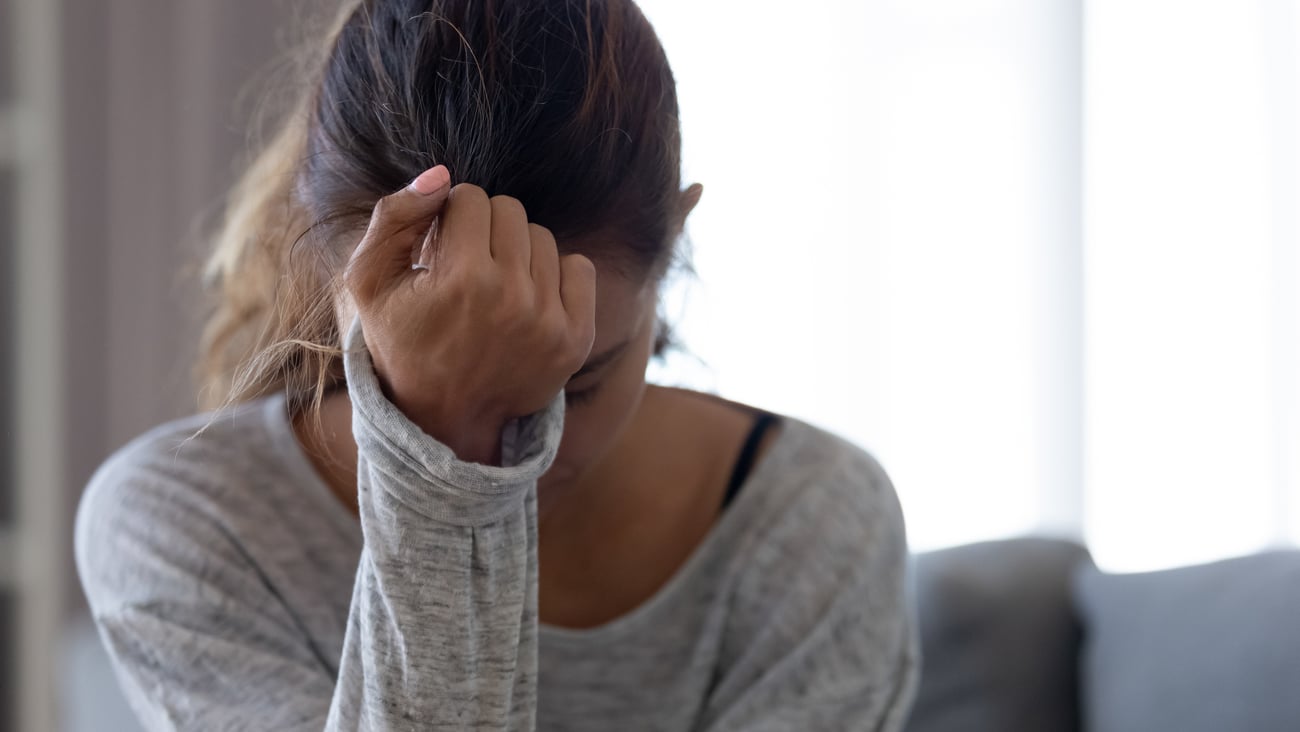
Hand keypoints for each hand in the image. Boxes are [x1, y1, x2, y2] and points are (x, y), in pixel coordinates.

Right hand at [343, 166, 596, 464]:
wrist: (444, 419)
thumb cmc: (402, 343)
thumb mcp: (370, 282)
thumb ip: (394, 217)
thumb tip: (442, 174)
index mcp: (461, 279)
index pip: (470, 197)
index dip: (450, 219)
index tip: (440, 252)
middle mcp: (512, 297)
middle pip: (510, 210)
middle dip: (484, 230)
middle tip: (466, 268)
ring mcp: (550, 320)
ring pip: (543, 237)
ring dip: (517, 252)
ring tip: (493, 287)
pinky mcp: (576, 339)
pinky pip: (580, 268)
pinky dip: (555, 275)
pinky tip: (526, 299)